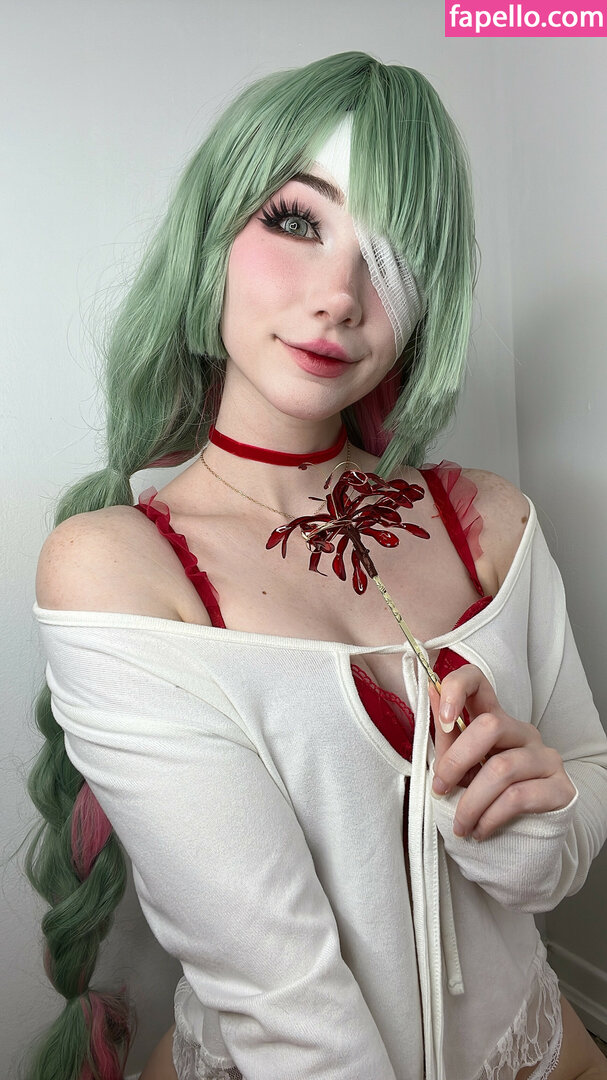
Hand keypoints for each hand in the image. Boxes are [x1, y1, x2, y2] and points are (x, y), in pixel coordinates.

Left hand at [430, 665, 576, 840]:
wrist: (528, 840)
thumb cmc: (488, 797)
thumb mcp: (463, 767)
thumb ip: (448, 736)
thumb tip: (430, 689)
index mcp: (496, 721)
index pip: (479, 681)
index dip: (458, 688)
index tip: (443, 720)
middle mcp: (524, 732)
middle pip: (491, 725)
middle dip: (457, 761)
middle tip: (440, 790)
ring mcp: (546, 758)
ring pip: (502, 768)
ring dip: (471, 802)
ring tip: (460, 825)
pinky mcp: (561, 788)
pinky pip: (518, 796)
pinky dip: (491, 817)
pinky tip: (481, 831)